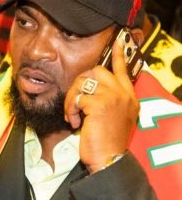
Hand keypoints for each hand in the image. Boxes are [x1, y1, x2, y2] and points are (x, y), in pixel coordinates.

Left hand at [64, 33, 139, 173]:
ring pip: (84, 82)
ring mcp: (113, 98)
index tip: (118, 40)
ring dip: (72, 98)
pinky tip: (74, 123)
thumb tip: (90, 91)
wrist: (109, 159)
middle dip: (80, 82)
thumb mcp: (113, 118)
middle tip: (75, 101)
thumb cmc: (106, 142)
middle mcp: (124, 95)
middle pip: (97, 70)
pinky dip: (70, 110)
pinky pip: (77, 98)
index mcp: (130, 98)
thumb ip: (108, 101)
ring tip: (73, 114)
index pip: (123, 70)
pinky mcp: (99, 104)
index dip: (119, 54)